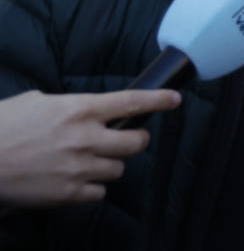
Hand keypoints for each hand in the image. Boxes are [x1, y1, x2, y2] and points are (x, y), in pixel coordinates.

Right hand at [0, 89, 181, 205]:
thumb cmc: (2, 126)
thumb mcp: (37, 102)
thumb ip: (69, 106)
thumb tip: (86, 111)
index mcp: (80, 109)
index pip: (133, 101)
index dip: (159, 101)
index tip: (175, 100)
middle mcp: (85, 137)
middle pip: (136, 142)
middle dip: (135, 140)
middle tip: (126, 139)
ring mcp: (78, 168)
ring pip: (118, 170)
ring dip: (109, 166)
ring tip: (89, 162)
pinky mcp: (67, 194)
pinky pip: (99, 193)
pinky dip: (92, 189)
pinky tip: (76, 181)